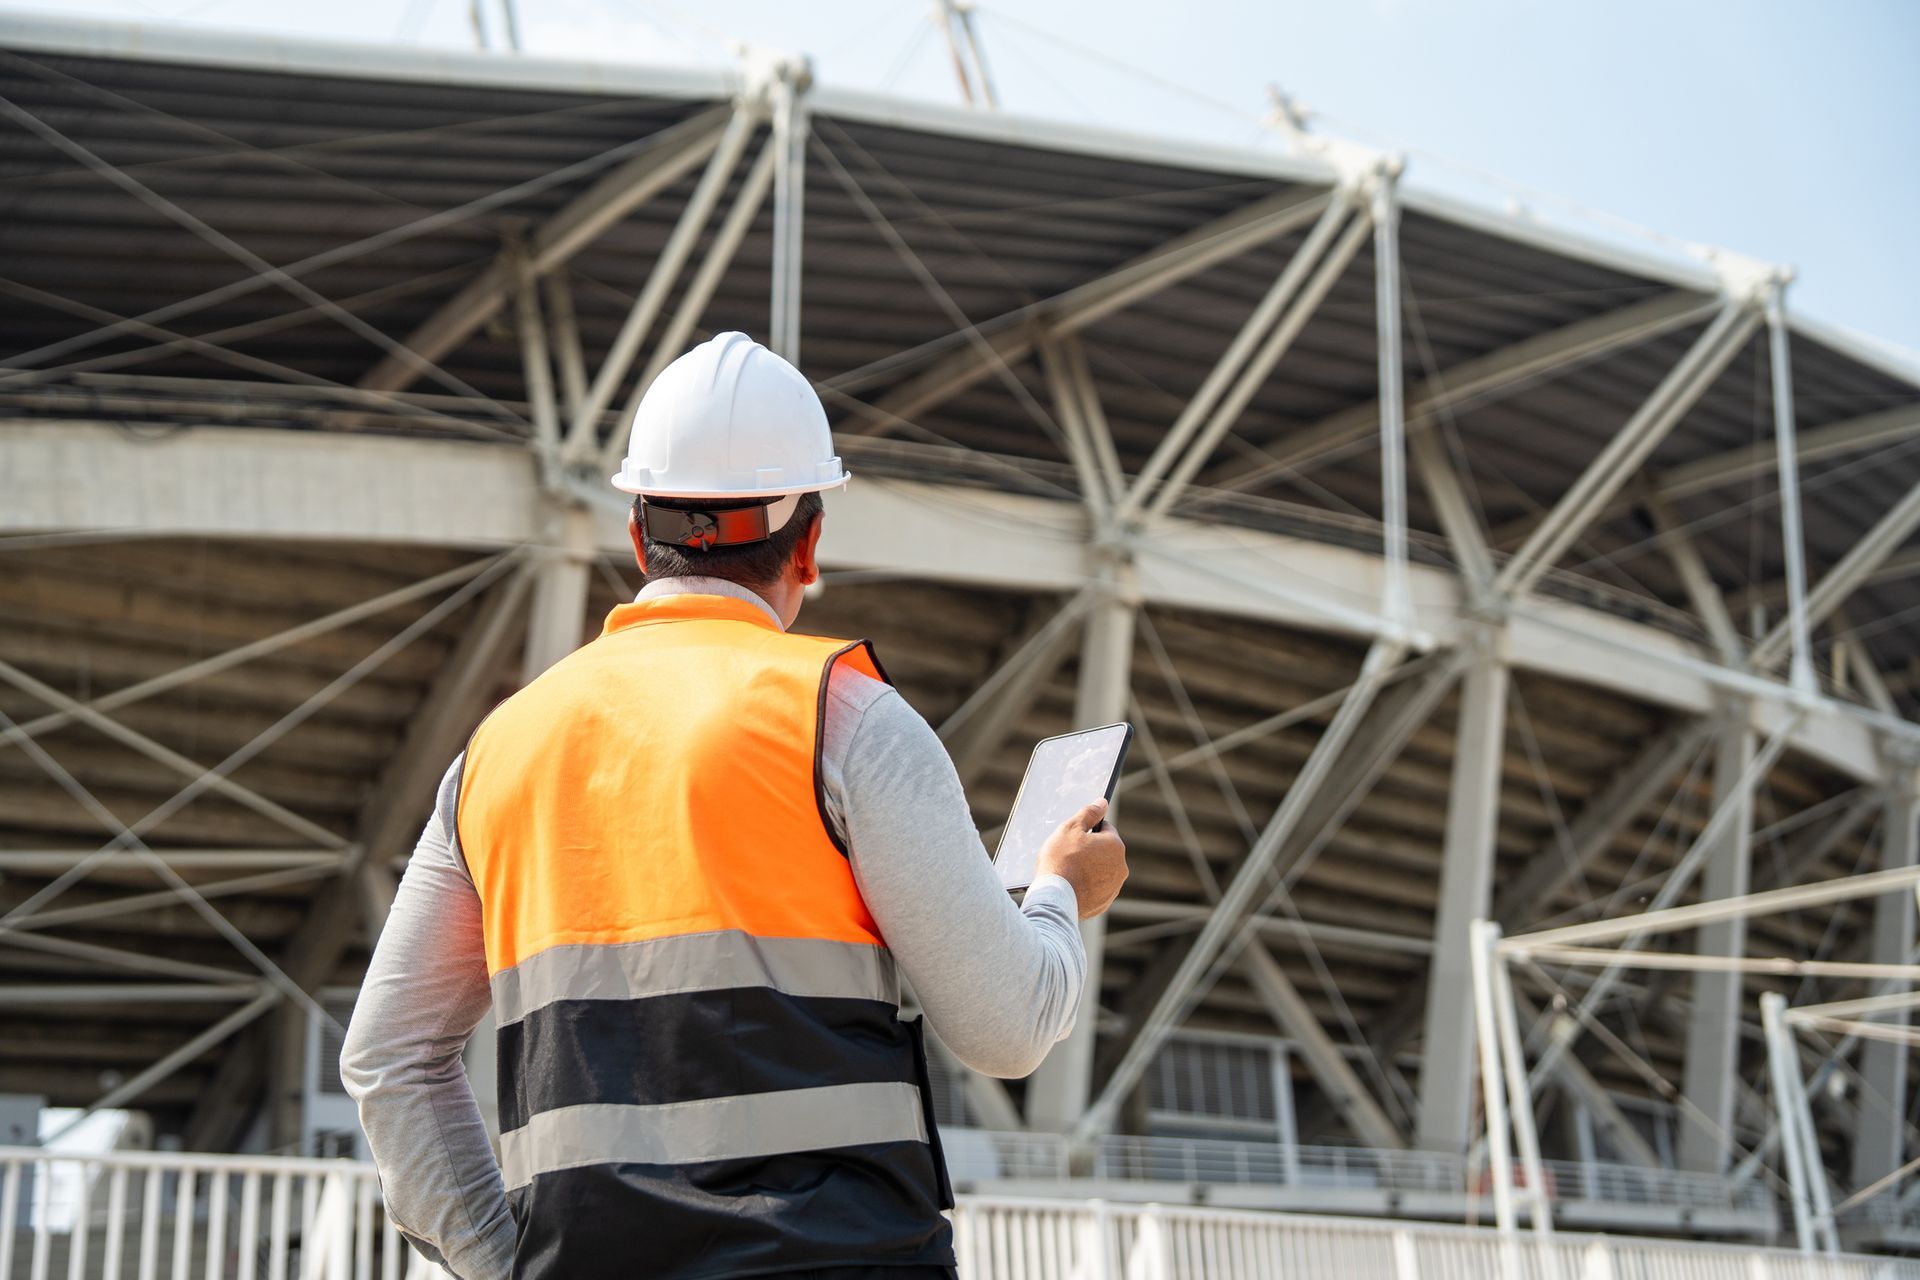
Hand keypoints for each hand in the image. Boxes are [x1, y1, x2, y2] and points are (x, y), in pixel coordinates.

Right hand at [1035, 799, 1127, 919]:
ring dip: (1089, 868)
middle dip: (1090, 850)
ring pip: (1101, 870)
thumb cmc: (1061, 861)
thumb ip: (1089, 814)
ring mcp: (1114, 887)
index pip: (1105, 828)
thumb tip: (1102, 803)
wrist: (1054, 898)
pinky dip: (1087, 886)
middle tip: (1068, 854)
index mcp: (1115, 846)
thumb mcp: (1070, 829)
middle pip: (1104, 851)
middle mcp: (1120, 867)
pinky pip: (1096, 889)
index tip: (1075, 836)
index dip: (1088, 829)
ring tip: (1069, 871)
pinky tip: (1072, 885)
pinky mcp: (1104, 902)